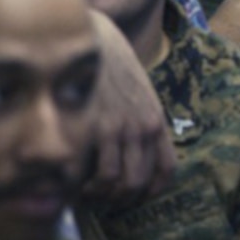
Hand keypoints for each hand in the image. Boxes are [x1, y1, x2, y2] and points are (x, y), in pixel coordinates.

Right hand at [83, 10, 175, 206]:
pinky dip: (82, 187)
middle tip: (102, 199)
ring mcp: (119, 129)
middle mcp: (142, 128)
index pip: (166, 169)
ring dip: (99, 195)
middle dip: (119, 199)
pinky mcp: (94, 128)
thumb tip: (133, 153)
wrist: (92, 41)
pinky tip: (73, 183)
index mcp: (155, 121)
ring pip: (116, 184)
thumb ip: (139, 121)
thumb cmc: (111, 68)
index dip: (152, 191)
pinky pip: (92, 174)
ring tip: (85, 193)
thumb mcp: (138, 94)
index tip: (136, 197)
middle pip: (138, 183)